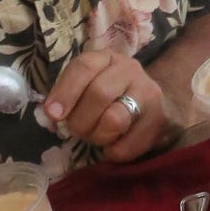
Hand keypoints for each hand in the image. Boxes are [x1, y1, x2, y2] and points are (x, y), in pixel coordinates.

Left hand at [42, 49, 181, 161]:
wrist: (152, 105)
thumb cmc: (110, 96)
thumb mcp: (87, 85)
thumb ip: (67, 95)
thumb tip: (50, 114)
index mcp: (107, 58)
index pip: (84, 67)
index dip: (65, 92)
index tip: (52, 114)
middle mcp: (130, 70)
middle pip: (99, 94)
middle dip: (80, 120)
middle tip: (76, 130)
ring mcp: (148, 95)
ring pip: (114, 120)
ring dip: (96, 136)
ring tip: (96, 136)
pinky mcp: (158, 122)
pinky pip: (125, 147)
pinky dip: (111, 152)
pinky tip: (112, 144)